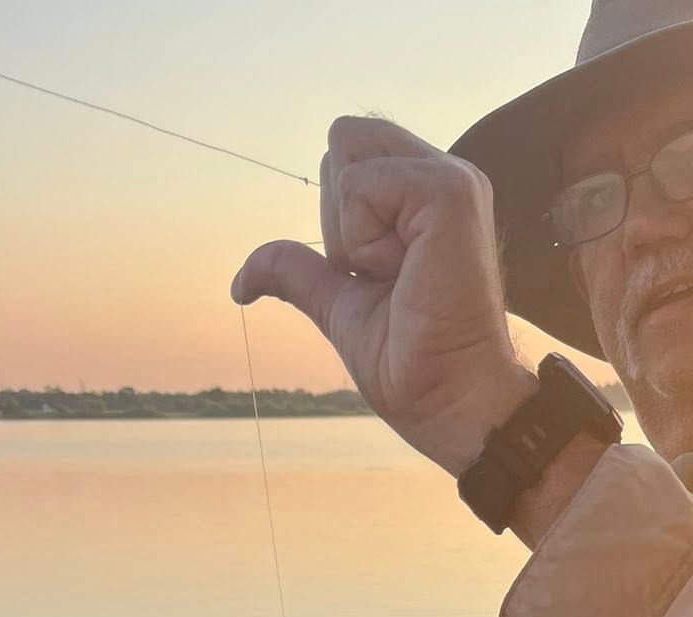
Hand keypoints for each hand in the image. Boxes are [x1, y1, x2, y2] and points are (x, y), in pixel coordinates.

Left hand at [232, 117, 536, 474]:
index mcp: (424, 195)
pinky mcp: (449, 193)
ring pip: (347, 153)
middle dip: (342, 218)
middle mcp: (443, 175)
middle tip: (388, 276)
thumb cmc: (411, 364)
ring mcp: (451, 180)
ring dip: (353, 231)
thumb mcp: (339, 306)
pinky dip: (364, 241)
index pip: (349, 155)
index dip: (342, 219)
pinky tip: (406, 274)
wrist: (449, 402)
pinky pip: (360, 186)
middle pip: (343, 138)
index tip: (381, 276)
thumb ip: (299, 274)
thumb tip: (241, 283)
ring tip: (400, 276)